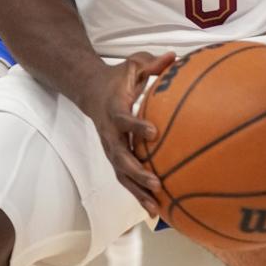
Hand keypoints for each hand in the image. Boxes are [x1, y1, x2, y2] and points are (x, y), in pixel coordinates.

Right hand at [82, 52, 175, 214]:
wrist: (91, 91)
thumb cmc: (118, 77)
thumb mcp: (133, 64)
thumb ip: (151, 63)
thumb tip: (174, 56)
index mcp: (115, 108)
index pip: (124, 119)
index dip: (136, 125)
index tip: (153, 133)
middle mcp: (110, 133)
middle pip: (119, 156)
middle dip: (137, 172)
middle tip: (156, 182)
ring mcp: (110, 147)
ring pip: (121, 174)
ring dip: (136, 191)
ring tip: (155, 207)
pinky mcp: (114, 157)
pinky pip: (124, 179)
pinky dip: (137, 194)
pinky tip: (154, 209)